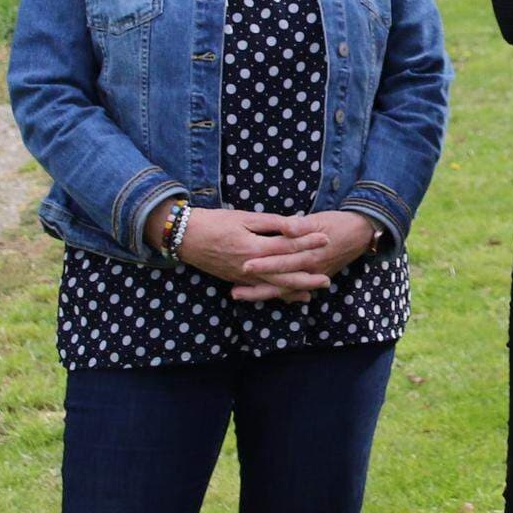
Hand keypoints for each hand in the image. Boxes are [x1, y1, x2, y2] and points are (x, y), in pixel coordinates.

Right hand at [170, 208, 332, 301]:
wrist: (185, 237)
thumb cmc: (215, 222)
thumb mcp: (244, 217)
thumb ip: (273, 223)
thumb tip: (297, 225)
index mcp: (254, 247)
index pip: (287, 247)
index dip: (308, 242)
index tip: (326, 238)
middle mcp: (250, 266)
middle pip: (284, 274)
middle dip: (307, 276)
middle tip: (327, 279)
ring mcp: (242, 276)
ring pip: (273, 286)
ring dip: (294, 290)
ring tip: (313, 291)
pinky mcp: (236, 280)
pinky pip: (260, 290)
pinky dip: (276, 293)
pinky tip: (288, 295)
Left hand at [231, 210, 376, 301]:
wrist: (360, 234)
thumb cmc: (337, 223)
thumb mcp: (319, 219)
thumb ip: (301, 224)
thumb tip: (287, 228)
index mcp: (309, 253)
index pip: (283, 260)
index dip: (264, 264)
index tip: (245, 265)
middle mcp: (310, 269)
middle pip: (280, 280)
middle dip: (257, 286)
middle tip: (234, 291)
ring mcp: (312, 276)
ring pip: (284, 289)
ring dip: (261, 294)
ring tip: (239, 295)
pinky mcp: (313, 277)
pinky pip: (293, 290)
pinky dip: (278, 295)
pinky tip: (261, 297)